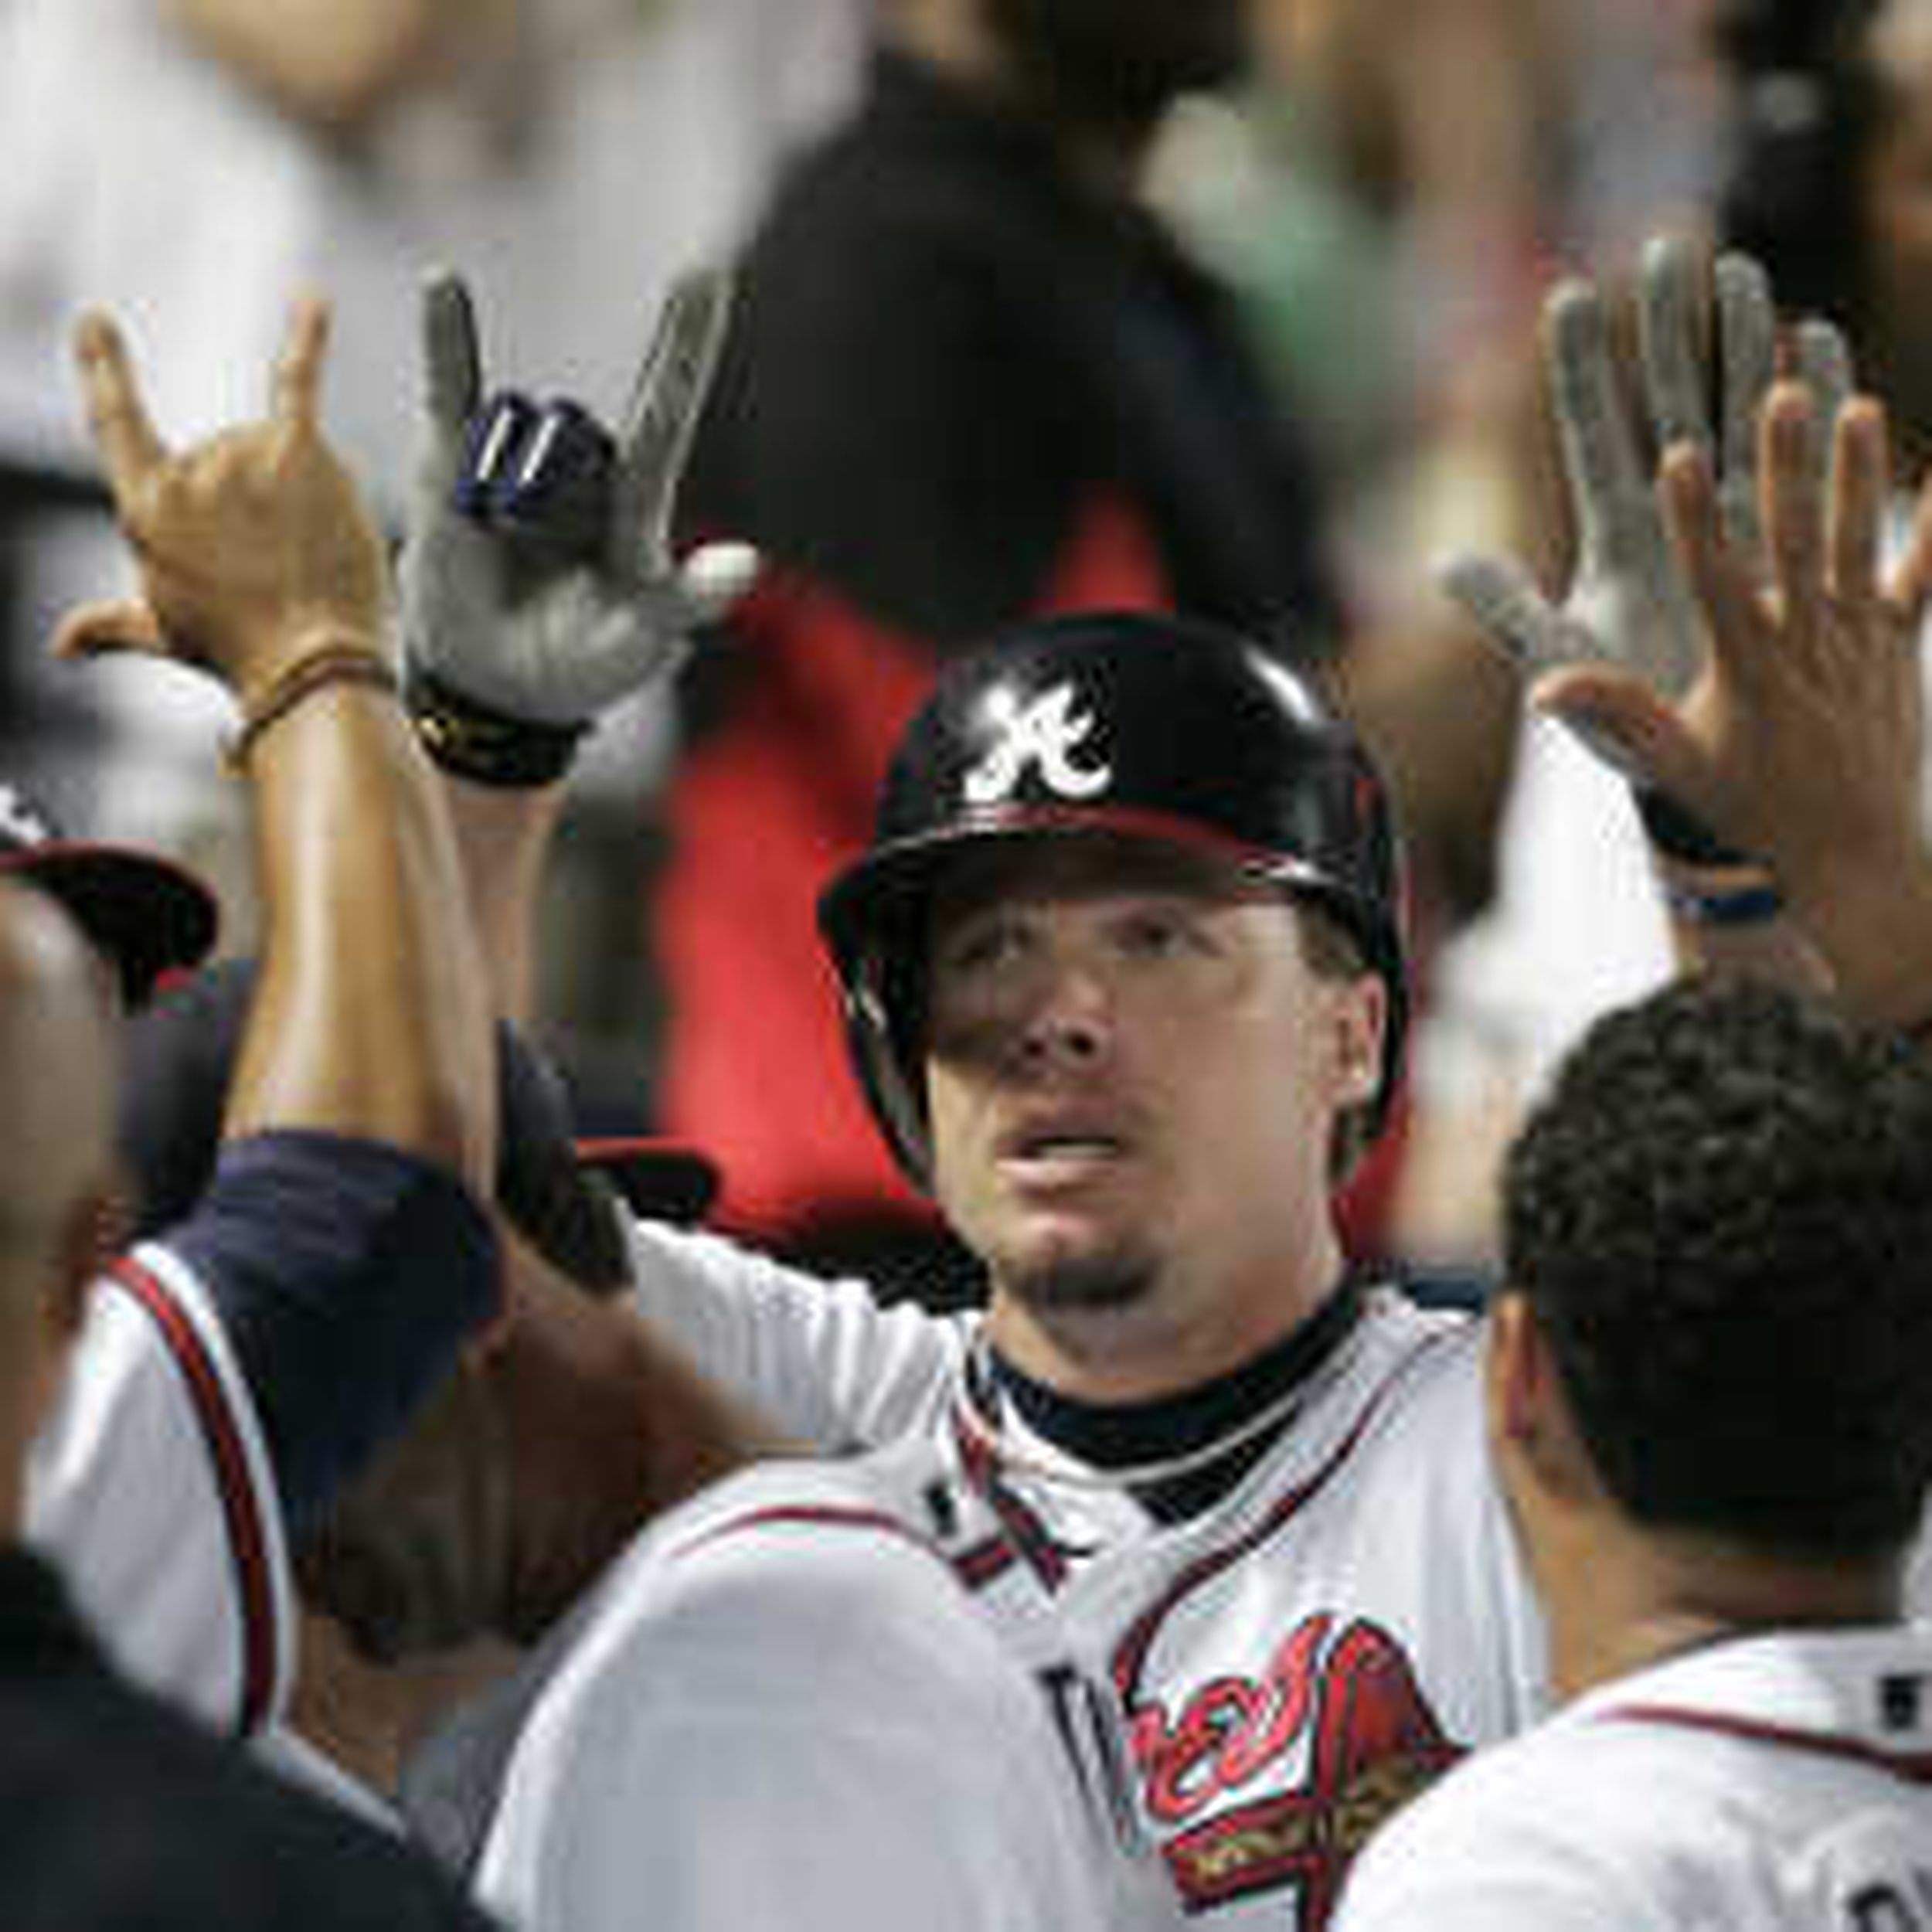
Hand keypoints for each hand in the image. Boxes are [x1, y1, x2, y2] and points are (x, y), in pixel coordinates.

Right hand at [54, 299, 391, 706]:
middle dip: (254, 510)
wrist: (311, 663)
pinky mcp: (298, 450)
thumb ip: (109, 624)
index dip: (106, 369)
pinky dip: (305, 335)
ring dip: (294, 497)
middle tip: (272, 570)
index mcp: (146, 508)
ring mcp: (241, 454)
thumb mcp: (163, 633)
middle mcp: (187, 471)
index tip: (97, 321)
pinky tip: (312, 296)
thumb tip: (60, 645)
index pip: (118, 422)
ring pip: (271, 455)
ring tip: (303, 556)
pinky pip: (297, 381)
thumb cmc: (238, 652)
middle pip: (222, 461)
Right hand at [398, 265, 757, 729]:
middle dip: (549, 496)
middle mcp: (585, 470)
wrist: (497, 684)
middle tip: (535, 553)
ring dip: (498, 495)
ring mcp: (518, 464)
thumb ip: (688, 598)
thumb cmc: (586, 662)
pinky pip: (452, 393)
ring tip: (498, 552)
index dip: (682, 351)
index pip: (664, 416)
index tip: (704, 273)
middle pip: (574, 437)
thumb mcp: (643, 638)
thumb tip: (747, 563)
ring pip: (514, 434)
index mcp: (637, 504)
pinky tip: (442, 284)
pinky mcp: (454, 467)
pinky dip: (447, 343)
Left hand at [1439, 235, 1852, 763]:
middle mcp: (1671, 513)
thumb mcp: (1559, 665)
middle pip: (1665, 399)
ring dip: (1740, 343)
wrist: (1701, 766)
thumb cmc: (1619, 726)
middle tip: (1670, 246)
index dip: (1579, 367)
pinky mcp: (1784, 537)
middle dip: (1667, 325)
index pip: (1590, 433)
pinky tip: (1818, 340)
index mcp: (1613, 536)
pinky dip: (1812, 398)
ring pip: (1735, 411)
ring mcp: (1729, 519)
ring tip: (1743, 272)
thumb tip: (1443, 562)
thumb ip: (1510, 612)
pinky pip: (1801, 455)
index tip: (1567, 293)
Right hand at [1535, 382, 1931, 903]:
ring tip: (1855, 403)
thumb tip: (1539, 689)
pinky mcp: (1903, 644)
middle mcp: (1809, 646)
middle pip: (1795, 542)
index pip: (1713, 581)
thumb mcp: (1674, 765)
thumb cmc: (1749, 807)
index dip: (1692, 518)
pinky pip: (1926, 575)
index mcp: (1747, 669)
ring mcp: (1862, 642)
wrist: (1850, 854)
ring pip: (1861, 544)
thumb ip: (1616, 714)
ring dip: (1858, 474)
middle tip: (1779, 397)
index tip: (1673, 456)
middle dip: (1785, 467)